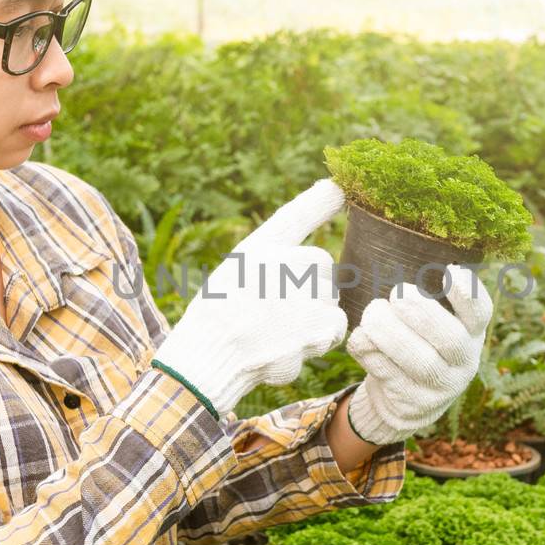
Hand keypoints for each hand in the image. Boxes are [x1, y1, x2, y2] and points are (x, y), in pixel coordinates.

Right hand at [152, 179, 347, 417]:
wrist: (207, 357)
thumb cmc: (218, 314)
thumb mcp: (239, 267)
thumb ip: (281, 243)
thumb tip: (327, 207)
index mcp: (261, 247)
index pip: (296, 215)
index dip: (320, 200)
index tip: (336, 187)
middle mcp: (285, 263)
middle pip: (324, 270)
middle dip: (310, 290)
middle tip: (274, 310)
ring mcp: (304, 295)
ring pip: (330, 302)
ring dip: (313, 320)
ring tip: (275, 331)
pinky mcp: (317, 326)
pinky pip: (334, 330)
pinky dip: (316, 343)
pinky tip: (286, 346)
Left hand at [343, 264, 493, 445]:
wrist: (409, 402)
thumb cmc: (421, 345)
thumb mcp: (436, 325)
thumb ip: (424, 301)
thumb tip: (394, 258)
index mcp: (472, 333)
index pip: (481, 313)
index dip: (469, 294)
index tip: (451, 270)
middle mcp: (463, 362)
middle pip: (450, 339)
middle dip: (421, 313)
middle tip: (397, 294)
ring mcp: (440, 387)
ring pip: (420, 362)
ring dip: (390, 334)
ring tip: (372, 314)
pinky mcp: (412, 403)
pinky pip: (389, 375)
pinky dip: (370, 353)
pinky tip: (360, 338)